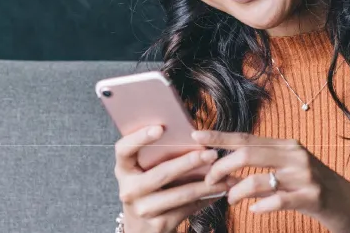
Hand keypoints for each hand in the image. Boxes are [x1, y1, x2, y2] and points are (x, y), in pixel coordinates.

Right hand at [113, 125, 237, 232]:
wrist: (140, 230)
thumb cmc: (146, 191)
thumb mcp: (143, 174)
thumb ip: (156, 157)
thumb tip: (192, 137)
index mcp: (123, 170)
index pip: (124, 149)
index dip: (139, 137)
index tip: (160, 128)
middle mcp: (129, 190)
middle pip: (161, 173)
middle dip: (189, 162)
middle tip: (211, 154)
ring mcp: (143, 209)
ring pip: (180, 194)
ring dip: (206, 185)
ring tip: (226, 177)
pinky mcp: (159, 225)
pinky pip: (187, 208)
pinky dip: (206, 198)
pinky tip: (219, 192)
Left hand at [192, 130, 349, 232]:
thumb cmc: (315, 190)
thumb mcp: (289, 173)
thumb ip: (262, 170)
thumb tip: (224, 173)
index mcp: (287, 145)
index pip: (247, 137)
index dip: (219, 137)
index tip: (195, 135)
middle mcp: (296, 155)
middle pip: (247, 153)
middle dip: (221, 167)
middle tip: (209, 181)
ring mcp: (305, 176)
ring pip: (258, 179)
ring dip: (236, 191)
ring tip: (230, 199)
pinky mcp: (313, 197)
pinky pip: (277, 200)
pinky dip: (260, 206)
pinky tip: (254, 209)